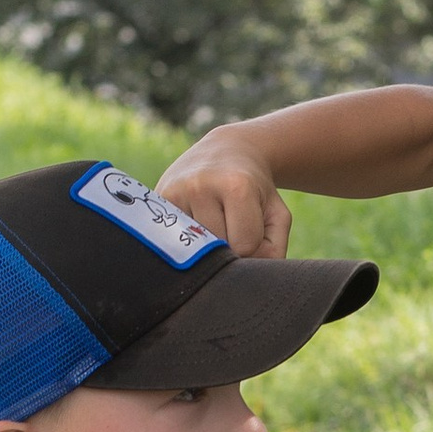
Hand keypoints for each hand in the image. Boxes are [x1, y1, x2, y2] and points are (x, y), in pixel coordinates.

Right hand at [157, 129, 292, 259]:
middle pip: (216, 251)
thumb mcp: (277, 216)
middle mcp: (200, 186)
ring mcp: (173, 192)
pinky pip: (172, 240)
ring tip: (211, 220)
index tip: (250, 229)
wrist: (224, 151)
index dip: (251, 248)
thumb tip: (240, 279)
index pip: (244, 247)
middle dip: (227, 247)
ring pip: (192, 249)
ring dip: (204, 245)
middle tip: (229, 222)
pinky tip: (192, 224)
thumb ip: (273, 252)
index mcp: (236, 187)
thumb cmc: (255, 191)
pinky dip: (185, 240)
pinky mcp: (155, 200)